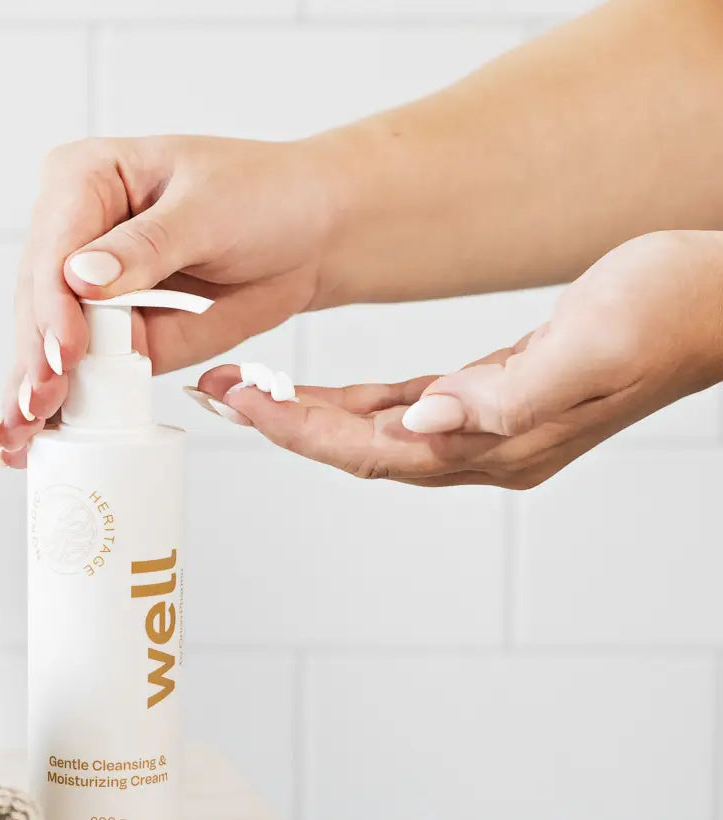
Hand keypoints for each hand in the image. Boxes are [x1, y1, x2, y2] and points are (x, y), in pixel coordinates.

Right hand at [0, 134, 343, 466]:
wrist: (307, 237)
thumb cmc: (263, 199)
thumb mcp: (207, 210)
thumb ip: (145, 247)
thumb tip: (82, 279)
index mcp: (85, 180)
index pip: (55, 249)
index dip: (54, 305)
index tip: (64, 352)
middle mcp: (73, 235)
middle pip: (40, 303)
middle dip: (35, 358)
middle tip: (36, 407)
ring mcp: (87, 291)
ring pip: (45, 344)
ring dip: (32, 392)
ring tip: (20, 435)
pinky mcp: (111, 335)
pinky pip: (80, 372)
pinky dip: (62, 405)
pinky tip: (35, 435)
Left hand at [194, 230, 722, 487]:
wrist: (719, 295)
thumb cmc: (669, 311)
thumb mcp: (591, 348)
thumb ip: (506, 396)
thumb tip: (425, 422)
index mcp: (499, 445)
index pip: (373, 451)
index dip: (300, 430)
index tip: (241, 402)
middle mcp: (485, 449)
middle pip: (359, 450)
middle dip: (285, 424)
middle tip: (220, 392)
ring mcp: (488, 430)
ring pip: (375, 434)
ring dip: (310, 415)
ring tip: (249, 390)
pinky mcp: (492, 399)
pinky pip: (404, 410)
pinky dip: (356, 402)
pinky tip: (323, 390)